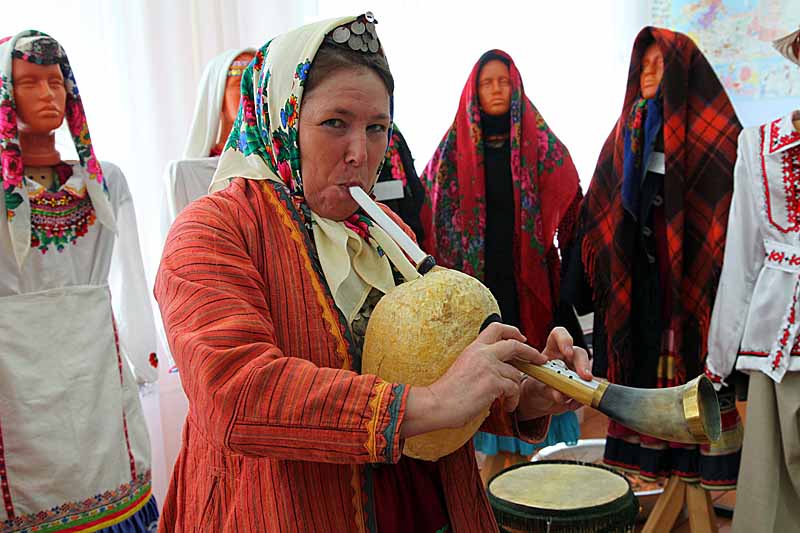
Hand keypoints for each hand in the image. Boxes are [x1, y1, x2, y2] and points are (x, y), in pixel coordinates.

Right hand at [401, 322, 544, 437]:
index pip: (496, 328)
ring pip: (516, 373)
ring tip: (510, 400)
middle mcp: (482, 353)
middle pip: (514, 344)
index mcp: (473, 348)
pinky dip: (513, 400)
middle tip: (540, 359)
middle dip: (531, 352)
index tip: (521, 338)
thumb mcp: (463, 368)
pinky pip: (514, 389)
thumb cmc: (447, 392)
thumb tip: (496, 370)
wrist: (437, 403)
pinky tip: (508, 406)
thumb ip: (479, 364)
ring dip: (516, 388)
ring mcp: (488, 366)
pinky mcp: (493, 382)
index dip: (512, 330)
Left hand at [516, 327, 592, 420]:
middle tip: (584, 376)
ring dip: (584, 385)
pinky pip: (588, 391)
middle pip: (578, 354)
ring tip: (572, 398)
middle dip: (583, 365)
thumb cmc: (535, 387)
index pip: (558, 335)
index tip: (567, 352)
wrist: (537, 401)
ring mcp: (575, 372)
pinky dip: (581, 399)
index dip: (565, 340)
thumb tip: (559, 394)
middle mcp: (566, 359)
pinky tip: (572, 404)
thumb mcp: (536, 387)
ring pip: (587, 372)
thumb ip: (547, 388)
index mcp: (551, 351)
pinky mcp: (581, 386)